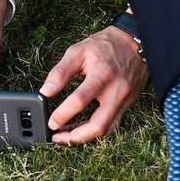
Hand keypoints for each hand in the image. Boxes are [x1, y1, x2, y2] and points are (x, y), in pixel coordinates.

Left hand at [39, 26, 147, 144]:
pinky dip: (94, 130)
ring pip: (106, 129)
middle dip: (75, 137)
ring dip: (84, 137)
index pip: (80, 100)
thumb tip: (45, 92)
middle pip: (98, 125)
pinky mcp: (128, 105)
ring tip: (66, 135)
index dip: (63, 114)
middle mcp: (116, 91)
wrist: (134, 43)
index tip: (51, 122)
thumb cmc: (105, 46)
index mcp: (102, 75)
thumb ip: (60, 72)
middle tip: (57, 137)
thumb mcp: (78, 51)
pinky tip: (81, 128)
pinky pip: (111, 124)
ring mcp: (125, 100)